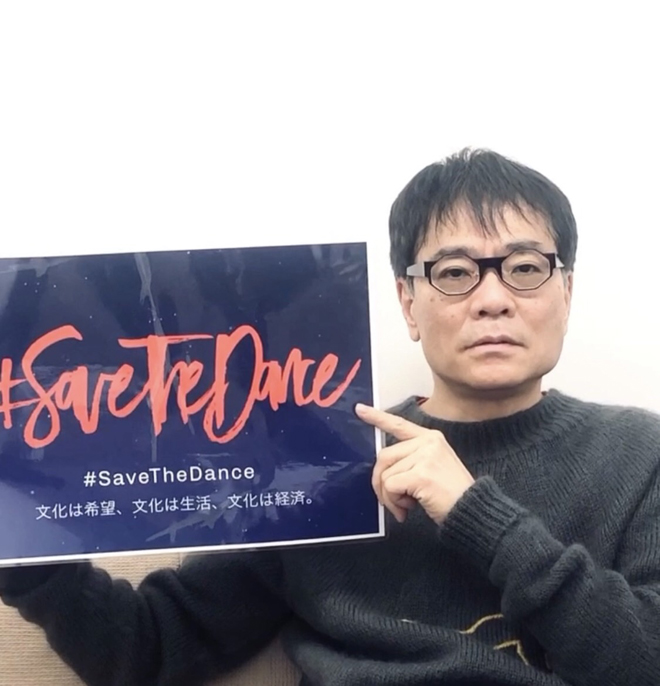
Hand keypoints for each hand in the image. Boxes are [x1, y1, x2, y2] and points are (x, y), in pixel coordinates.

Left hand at [355, 403, 474, 523]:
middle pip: (384, 456)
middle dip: (380, 481)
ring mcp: (424, 456)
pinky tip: (407, 509)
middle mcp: (427, 442)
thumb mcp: (434, 466)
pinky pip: (390, 486)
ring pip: (386, 474)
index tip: (360, 410)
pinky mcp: (420, 474)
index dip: (377, 417)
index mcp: (431, 438)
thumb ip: (411, 460)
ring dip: (389, 496)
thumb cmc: (452, 495)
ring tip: (405, 506)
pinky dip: (393, 502)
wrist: (471, 510)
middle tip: (390, 500)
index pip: (399, 424)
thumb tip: (383, 470)